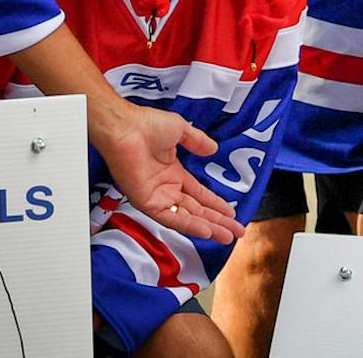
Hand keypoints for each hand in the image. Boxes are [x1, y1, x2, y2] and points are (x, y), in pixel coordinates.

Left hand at [90, 100, 244, 242]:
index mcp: (173, 173)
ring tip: (227, 236)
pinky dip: (189, 225)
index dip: (216, 205)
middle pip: (197, 210)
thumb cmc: (146, 125)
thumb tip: (213, 149)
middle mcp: (166, 188)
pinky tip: (205, 230)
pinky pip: (171, 218)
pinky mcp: (147, 203)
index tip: (231, 214)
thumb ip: (198, 142)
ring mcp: (157, 197)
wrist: (126, 128)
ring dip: (208, 227)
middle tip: (236, 232)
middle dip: (218, 222)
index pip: (199, 195)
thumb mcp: (181, 130)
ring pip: (187, 218)